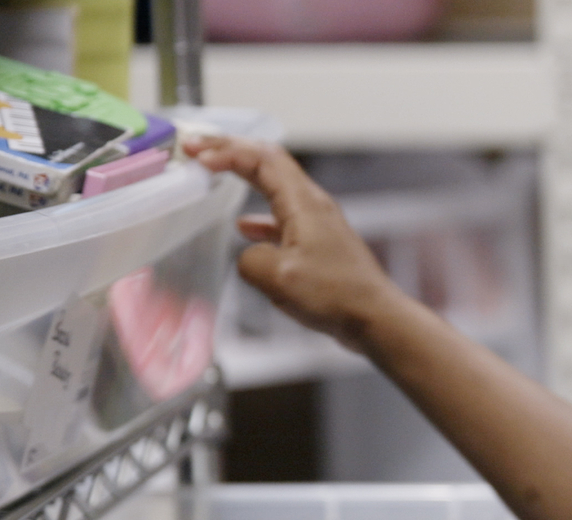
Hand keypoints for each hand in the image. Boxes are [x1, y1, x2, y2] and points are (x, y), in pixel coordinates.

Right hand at [187, 136, 406, 350]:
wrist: (375, 318)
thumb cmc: (336, 295)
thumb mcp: (278, 277)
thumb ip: (250, 259)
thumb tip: (247, 256)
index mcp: (305, 204)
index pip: (262, 159)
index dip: (226, 150)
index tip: (196, 154)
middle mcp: (314, 206)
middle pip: (269, 164)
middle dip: (231, 151)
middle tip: (196, 149)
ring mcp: (318, 224)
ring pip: (275, 188)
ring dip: (242, 178)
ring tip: (213, 174)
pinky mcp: (319, 245)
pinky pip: (283, 217)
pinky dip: (260, 216)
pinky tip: (244, 228)